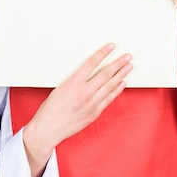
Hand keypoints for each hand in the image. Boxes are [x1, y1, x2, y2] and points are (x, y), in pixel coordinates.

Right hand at [23, 44, 131, 176]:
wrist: (48, 129)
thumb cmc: (49, 109)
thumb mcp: (59, 89)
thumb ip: (74, 82)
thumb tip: (86, 75)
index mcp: (72, 83)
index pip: (91, 64)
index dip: (102, 54)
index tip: (110, 47)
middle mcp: (84, 92)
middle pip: (105, 74)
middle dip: (117, 63)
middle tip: (127, 56)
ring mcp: (91, 104)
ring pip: (110, 86)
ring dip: (121, 75)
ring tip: (128, 67)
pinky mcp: (94, 113)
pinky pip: (109, 99)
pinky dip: (116, 90)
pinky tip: (122, 83)